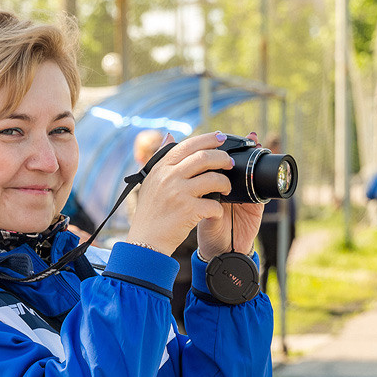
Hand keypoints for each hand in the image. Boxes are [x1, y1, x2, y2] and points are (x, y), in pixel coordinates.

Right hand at [124, 131, 234, 254]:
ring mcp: (179, 193)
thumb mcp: (151, 180)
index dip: (209, 139)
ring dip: (225, 183)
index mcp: (161, 167)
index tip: (222, 138)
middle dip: (222, 158)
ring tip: (227, 188)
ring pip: (213, 178)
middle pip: (204, 157)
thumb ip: (161, 158)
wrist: (146, 240)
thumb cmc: (151, 211)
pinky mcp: (188, 210)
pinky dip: (219, 208)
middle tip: (230, 163)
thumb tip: (168, 135)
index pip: (188, 145)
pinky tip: (217, 210)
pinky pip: (214, 203)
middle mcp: (169, 177)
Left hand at [196, 133, 264, 259]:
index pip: (219, 162)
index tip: (221, 135)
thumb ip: (188, 186)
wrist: (217, 249)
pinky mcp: (255, 208)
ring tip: (257, 145)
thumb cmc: (202, 226)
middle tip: (248, 137)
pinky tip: (262, 172)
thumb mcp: (192, 204)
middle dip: (244, 148)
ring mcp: (244, 196)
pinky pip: (261, 192)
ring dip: (256, 160)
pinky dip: (263, 182)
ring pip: (252, 174)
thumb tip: (178, 162)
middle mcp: (231, 186)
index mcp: (214, 183)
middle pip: (239, 163)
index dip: (221, 149)